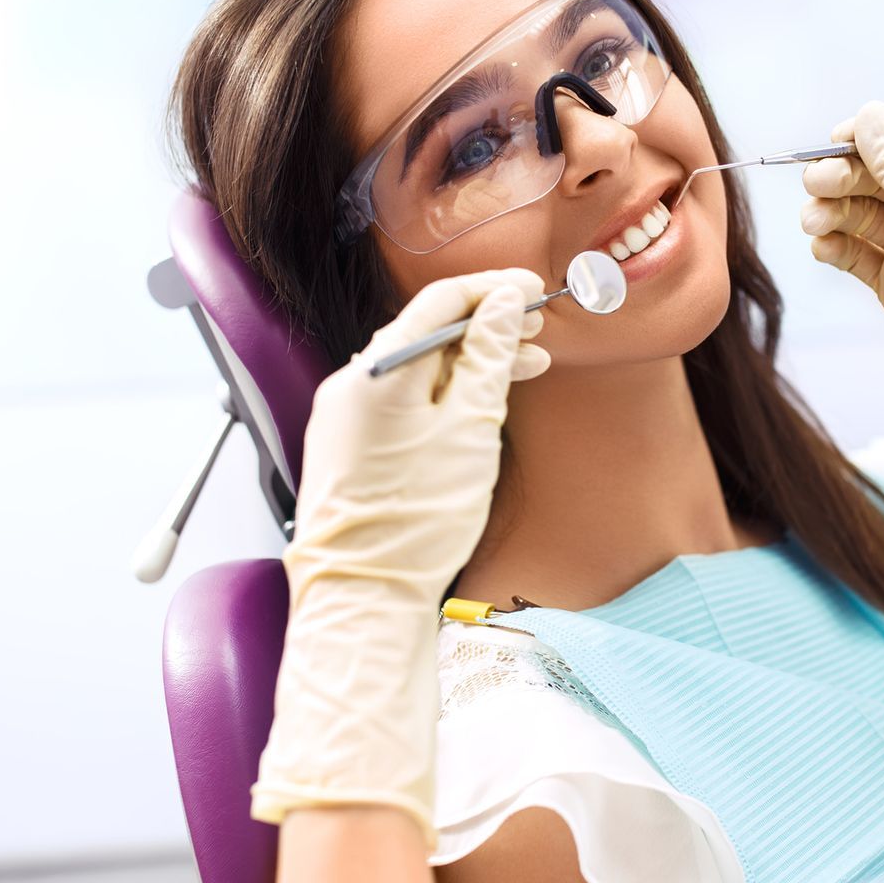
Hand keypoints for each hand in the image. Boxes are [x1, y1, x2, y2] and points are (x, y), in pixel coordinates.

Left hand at [252, 268, 547, 839]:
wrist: (363, 593)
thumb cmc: (416, 519)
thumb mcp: (470, 429)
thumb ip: (489, 360)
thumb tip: (504, 308)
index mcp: (378, 370)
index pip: (441, 301)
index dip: (495, 290)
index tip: (534, 289)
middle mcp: (352, 383)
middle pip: (427, 331)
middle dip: (487, 325)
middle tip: (538, 329)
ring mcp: (345, 415)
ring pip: (418, 368)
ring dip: (471, 362)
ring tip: (524, 368)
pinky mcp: (349, 445)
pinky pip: (401, 399)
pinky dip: (444, 393)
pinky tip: (478, 406)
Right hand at [801, 101, 883, 553]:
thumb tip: (871, 113)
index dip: (873, 140)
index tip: (836, 138)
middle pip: (880, 182)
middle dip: (845, 178)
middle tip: (813, 183)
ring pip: (862, 219)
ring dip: (833, 214)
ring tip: (812, 222)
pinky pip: (856, 257)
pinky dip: (836, 248)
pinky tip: (822, 248)